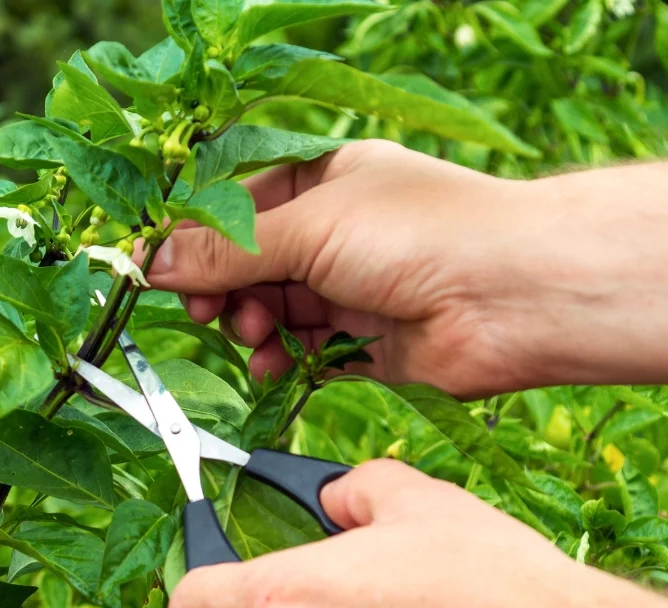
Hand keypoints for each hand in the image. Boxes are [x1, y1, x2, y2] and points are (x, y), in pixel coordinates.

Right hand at [147, 140, 551, 396]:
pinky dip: (279, 362)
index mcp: (326, 180)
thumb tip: (152, 262)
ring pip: (270, 311)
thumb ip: (226, 251)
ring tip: (255, 335)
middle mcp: (336, 232)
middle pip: (248, 263)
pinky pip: (300, 354)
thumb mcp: (308, 226)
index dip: (197, 238)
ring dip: (249, 327)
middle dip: (222, 289)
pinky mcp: (363, 344)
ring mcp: (350, 289)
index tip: (158, 269)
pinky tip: (272, 367)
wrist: (514, 296)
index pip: (239, 205)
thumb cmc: (421, 234)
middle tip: (204, 310)